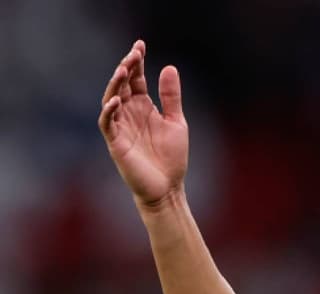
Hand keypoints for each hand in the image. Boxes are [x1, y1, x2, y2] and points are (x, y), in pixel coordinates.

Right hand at [98, 40, 188, 206]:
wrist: (168, 187)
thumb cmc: (171, 157)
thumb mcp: (176, 122)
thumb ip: (171, 96)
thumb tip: (169, 67)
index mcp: (143, 107)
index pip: (136, 79)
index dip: (136, 62)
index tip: (140, 44)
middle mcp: (129, 113)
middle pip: (122, 85)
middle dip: (126, 67)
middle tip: (134, 53)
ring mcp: (121, 127)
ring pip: (111, 99)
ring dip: (115, 84)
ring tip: (123, 69)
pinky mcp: (116, 142)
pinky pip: (108, 123)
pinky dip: (110, 111)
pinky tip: (117, 100)